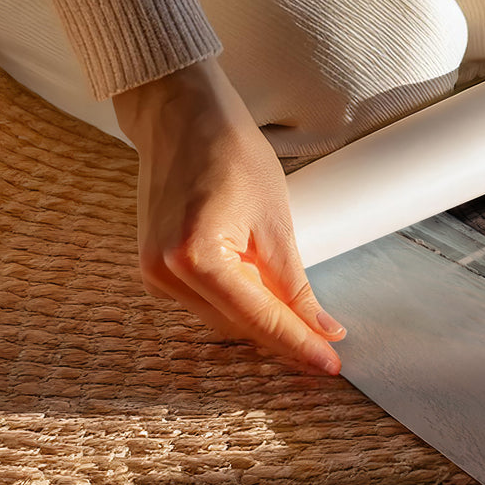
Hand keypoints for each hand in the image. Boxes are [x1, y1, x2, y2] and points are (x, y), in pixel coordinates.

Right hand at [112, 58, 345, 373]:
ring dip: (261, 322)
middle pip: (238, 326)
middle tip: (329, 348)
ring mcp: (152, 273)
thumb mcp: (276, 222)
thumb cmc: (232, 155)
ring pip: (222, 319)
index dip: (298, 345)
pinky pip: (206, 302)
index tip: (332, 366)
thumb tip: (323, 330)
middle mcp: (164, 273)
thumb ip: (295, 285)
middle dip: (283, 337)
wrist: (182, 119)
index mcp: (195, 257)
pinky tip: (267, 300)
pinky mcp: (153, 267)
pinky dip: (239, 303)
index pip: (258, 319)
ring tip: (305, 324)